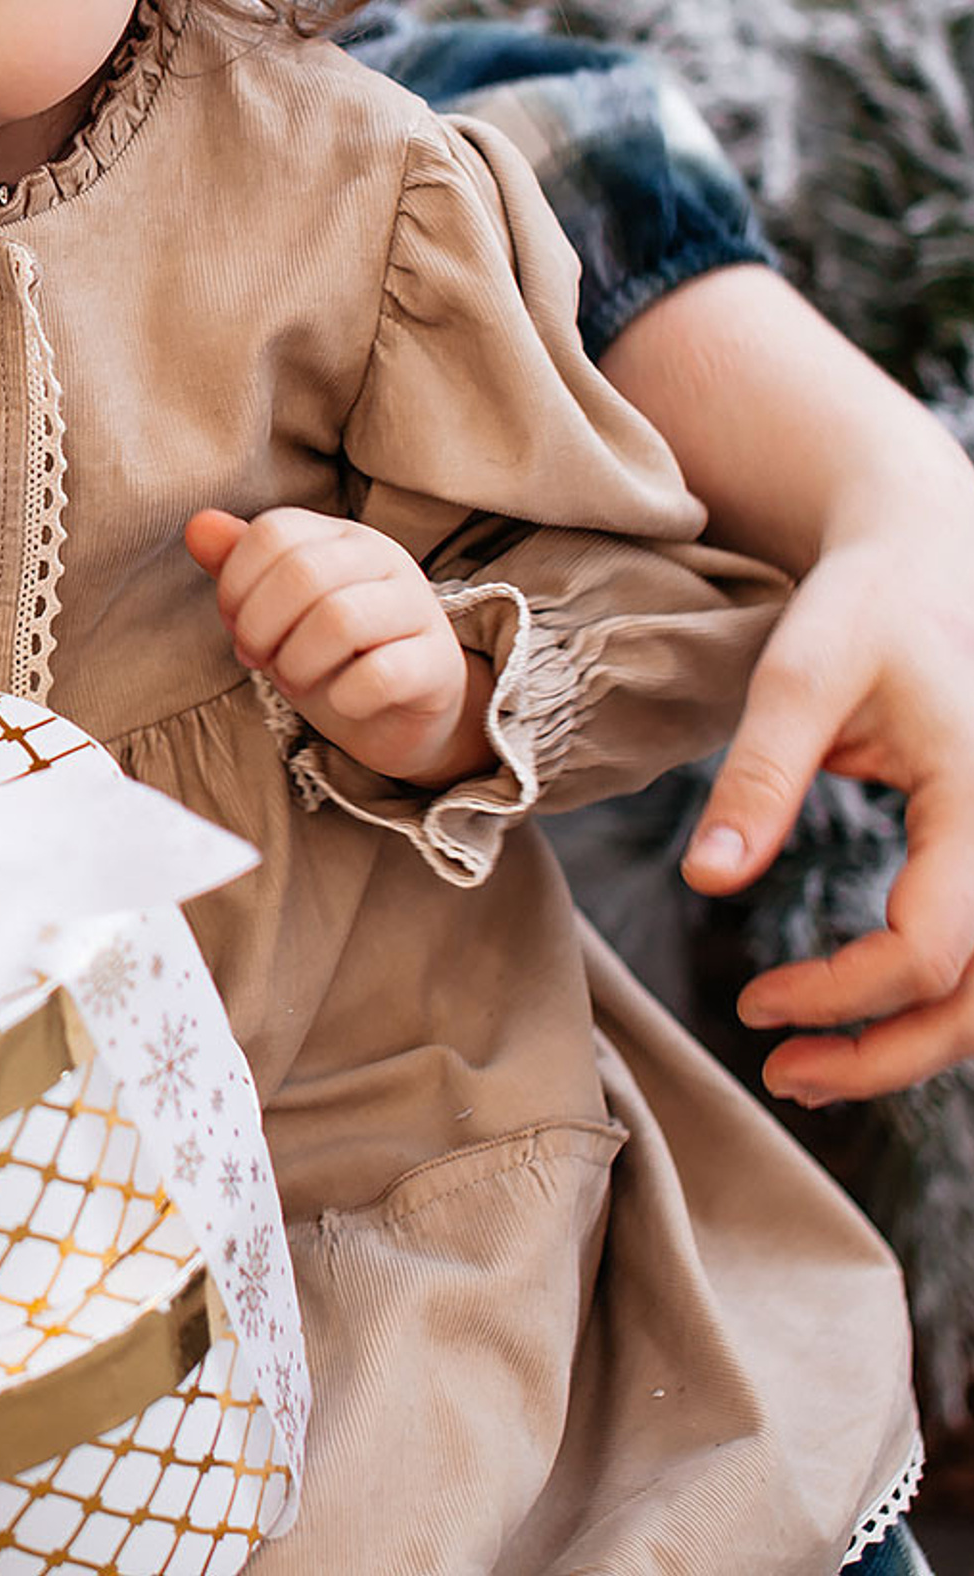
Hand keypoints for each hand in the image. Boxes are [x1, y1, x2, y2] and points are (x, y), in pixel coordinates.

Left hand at [185, 507, 490, 785]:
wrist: (396, 712)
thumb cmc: (326, 652)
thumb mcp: (274, 607)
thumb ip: (237, 563)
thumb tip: (198, 525)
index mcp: (340, 536)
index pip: (272, 532)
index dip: (236, 584)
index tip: (234, 623)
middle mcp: (385, 558)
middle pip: (302, 574)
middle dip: (261, 627)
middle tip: (258, 659)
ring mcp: (418, 609)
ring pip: (340, 620)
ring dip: (297, 663)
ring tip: (292, 681)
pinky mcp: (438, 664)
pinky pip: (382, 674)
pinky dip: (345, 696)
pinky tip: (342, 701)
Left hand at [682, 527, 973, 1102]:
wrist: (923, 568)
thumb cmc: (862, 614)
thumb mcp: (798, 678)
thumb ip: (759, 778)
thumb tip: (708, 881)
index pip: (931, 947)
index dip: (843, 992)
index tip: (755, 999)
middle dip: (887, 1054)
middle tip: (783, 1072)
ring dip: (909, 1046)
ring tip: (805, 1068)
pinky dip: (923, 1005)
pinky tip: (847, 1015)